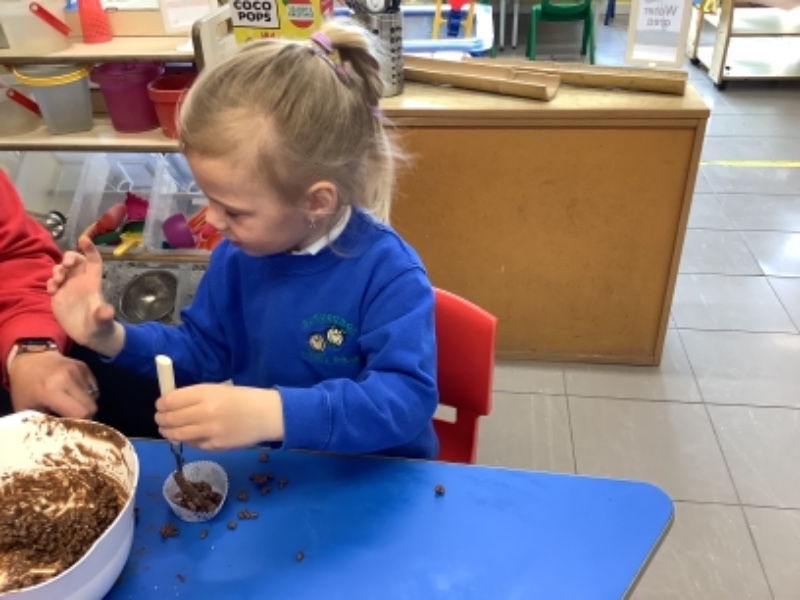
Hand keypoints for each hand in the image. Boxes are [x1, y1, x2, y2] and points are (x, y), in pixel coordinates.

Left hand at [8, 351, 97, 418]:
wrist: (29, 359)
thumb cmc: (25, 387)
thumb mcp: (26, 408)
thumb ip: (44, 421)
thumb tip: (62, 433)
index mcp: (51, 390)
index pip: (80, 413)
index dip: (79, 422)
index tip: (72, 426)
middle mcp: (67, 378)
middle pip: (91, 406)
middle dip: (85, 414)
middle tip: (73, 416)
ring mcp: (77, 370)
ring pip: (94, 396)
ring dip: (85, 403)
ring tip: (71, 402)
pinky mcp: (84, 366)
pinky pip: (93, 387)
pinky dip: (86, 393)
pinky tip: (74, 391)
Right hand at [47, 237, 122, 355]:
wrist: (89, 336)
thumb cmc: (100, 326)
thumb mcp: (102, 321)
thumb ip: (103, 315)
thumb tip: (107, 312)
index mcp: (93, 283)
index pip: (93, 261)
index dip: (90, 249)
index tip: (83, 239)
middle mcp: (80, 282)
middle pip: (75, 261)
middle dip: (68, 257)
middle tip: (65, 266)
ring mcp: (68, 288)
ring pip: (61, 270)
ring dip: (57, 270)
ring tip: (57, 282)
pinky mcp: (58, 296)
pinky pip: (52, 282)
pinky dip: (50, 282)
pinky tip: (52, 291)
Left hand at [155, 384, 284, 449]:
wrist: (267, 415)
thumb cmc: (244, 398)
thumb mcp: (218, 389)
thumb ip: (195, 396)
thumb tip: (171, 403)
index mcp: (206, 394)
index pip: (171, 400)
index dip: (161, 403)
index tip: (160, 404)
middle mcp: (205, 413)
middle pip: (170, 418)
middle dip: (161, 418)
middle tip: (160, 418)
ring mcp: (209, 432)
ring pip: (176, 435)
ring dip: (167, 432)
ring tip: (166, 429)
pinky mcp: (214, 446)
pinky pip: (192, 444)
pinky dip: (185, 440)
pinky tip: (187, 435)